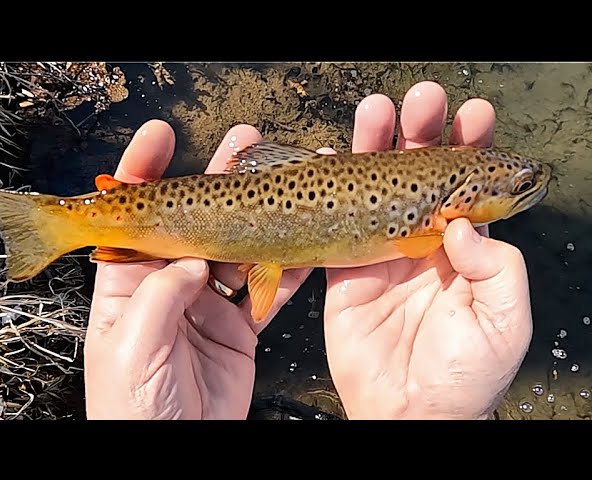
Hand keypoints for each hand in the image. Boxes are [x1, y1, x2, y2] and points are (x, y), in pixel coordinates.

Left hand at [83, 121, 310, 419]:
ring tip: (281, 180)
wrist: (178, 451)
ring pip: (235, 248)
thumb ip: (161, 295)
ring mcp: (206, 304)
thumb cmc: (132, 410)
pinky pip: (264, 288)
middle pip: (194, 221)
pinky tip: (302, 243)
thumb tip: (193, 261)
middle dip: (216, 181)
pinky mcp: (237, 326)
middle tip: (241, 147)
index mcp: (127, 286)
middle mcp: (169, 286)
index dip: (145, 174)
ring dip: (258, 216)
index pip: (133, 217)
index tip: (159, 139)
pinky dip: (285, 268)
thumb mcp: (133, 347)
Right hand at [323, 82, 532, 419]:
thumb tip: (459, 222)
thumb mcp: (503, 321)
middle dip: (419, 135)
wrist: (408, 412)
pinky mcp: (345, 268)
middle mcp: (420, 240)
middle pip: (417, 176)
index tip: (471, 117)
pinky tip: (327, 161)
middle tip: (420, 102)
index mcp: (464, 250)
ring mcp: (380, 250)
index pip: (467, 186)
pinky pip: (335, 222)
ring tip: (373, 113)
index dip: (469, 149)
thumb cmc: (464, 374)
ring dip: (372, 149)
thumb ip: (496, 268)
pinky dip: (328, 191)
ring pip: (373, 188)